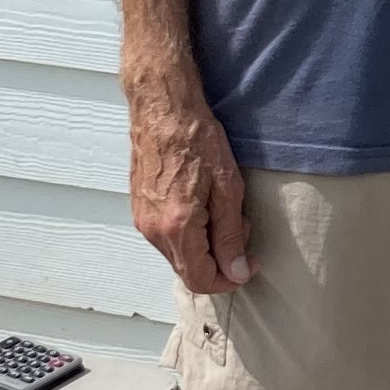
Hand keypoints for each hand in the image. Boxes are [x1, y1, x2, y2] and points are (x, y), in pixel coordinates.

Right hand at [126, 62, 252, 295]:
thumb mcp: (227, 188)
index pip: (201, 280)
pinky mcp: (140, 209)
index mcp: (177, 227)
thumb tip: (238, 272)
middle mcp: (153, 230)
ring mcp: (143, 220)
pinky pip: (167, 238)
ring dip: (205, 246)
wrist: (163, 108)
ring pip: (178, 255)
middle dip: (220, 260)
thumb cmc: (197, 140)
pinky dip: (189, 233)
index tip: (250, 262)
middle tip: (241, 228)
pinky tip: (203, 205)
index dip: (230, 279)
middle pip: (188, 271)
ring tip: (223, 212)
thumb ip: (231, 235)